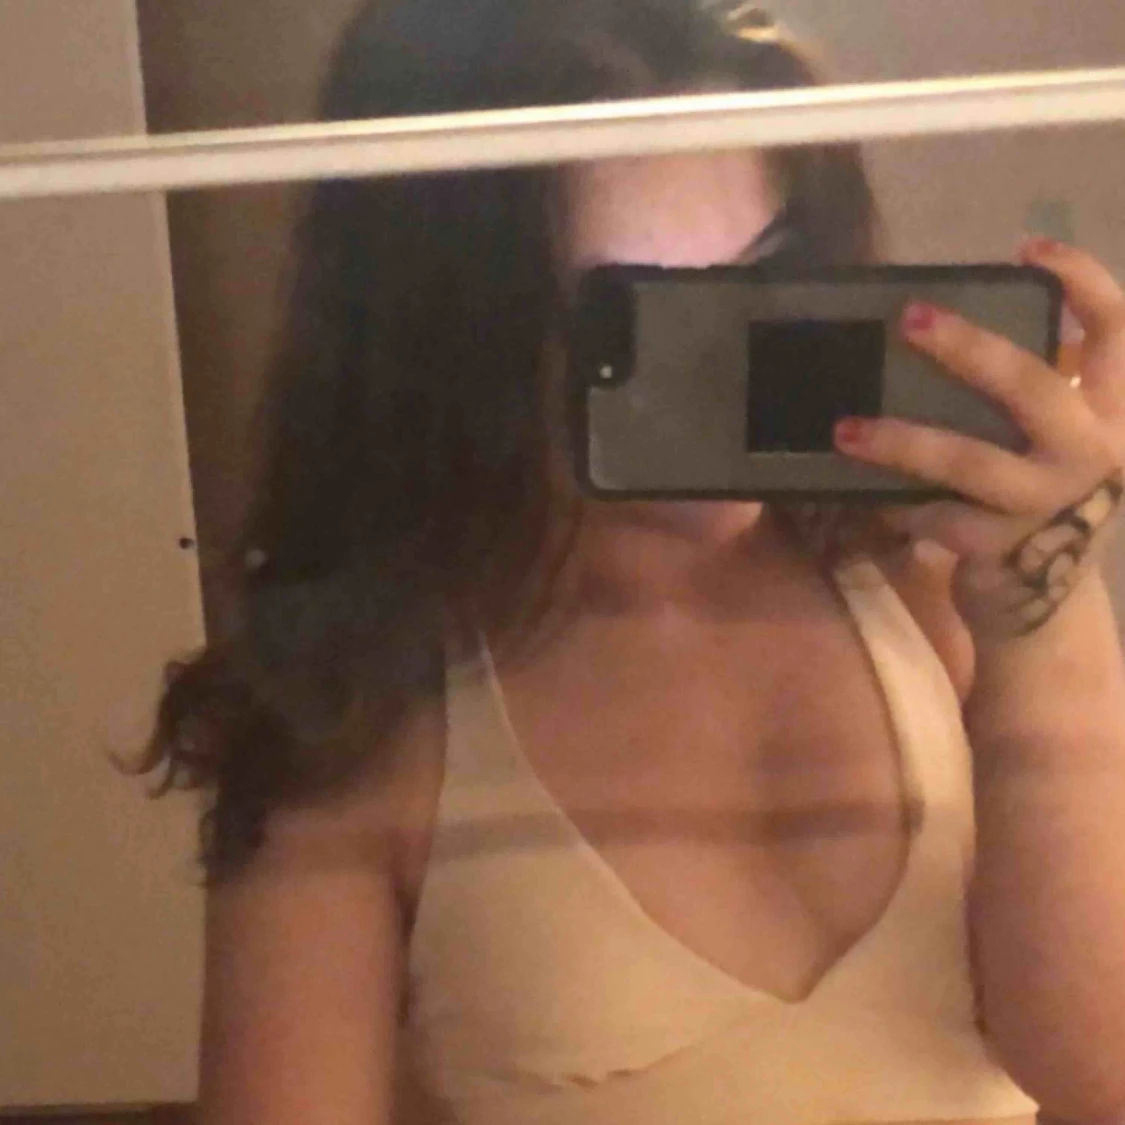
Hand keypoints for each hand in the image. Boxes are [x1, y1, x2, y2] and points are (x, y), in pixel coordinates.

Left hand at [833, 239, 1124, 643]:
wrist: (1047, 603)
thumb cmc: (1040, 500)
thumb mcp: (1055, 442)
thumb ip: (1032, 393)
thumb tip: (950, 329)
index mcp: (1111, 411)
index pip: (1118, 330)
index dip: (1082, 280)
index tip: (1027, 248)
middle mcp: (1095, 451)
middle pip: (1031, 384)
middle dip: (968, 347)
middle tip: (910, 318)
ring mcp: (1050, 503)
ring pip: (968, 459)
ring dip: (902, 441)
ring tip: (846, 429)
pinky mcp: (1005, 548)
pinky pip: (933, 514)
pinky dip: (896, 504)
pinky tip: (866, 496)